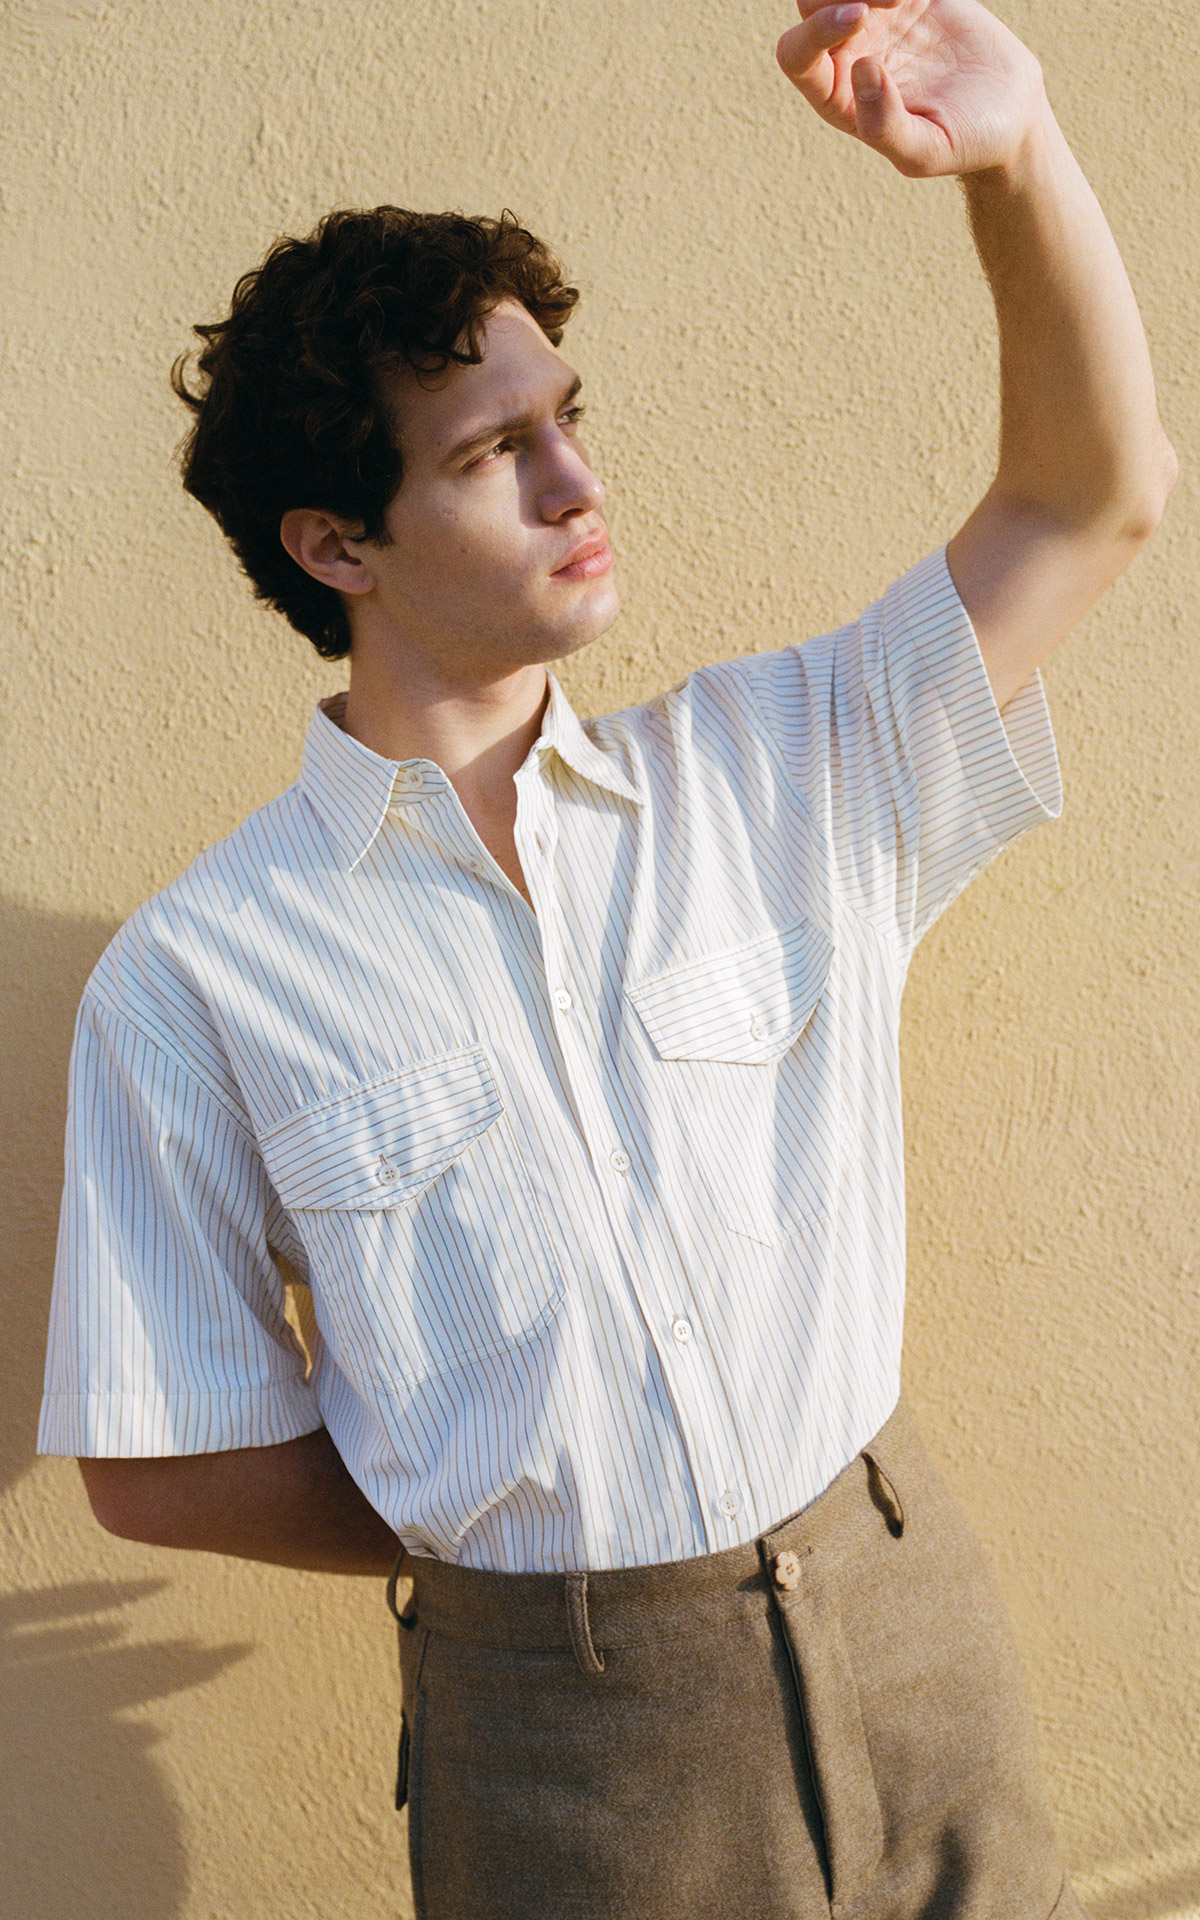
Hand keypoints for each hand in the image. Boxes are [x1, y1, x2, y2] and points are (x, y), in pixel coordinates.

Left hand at [776, 0, 1046, 177]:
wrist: (1011, 112)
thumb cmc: (963, 143)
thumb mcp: (925, 151)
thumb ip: (885, 126)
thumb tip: (861, 71)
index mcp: (837, 96)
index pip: (798, 56)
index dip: (817, 30)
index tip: (860, 14)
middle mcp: (848, 54)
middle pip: (811, 4)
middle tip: (890, 1)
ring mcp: (876, 20)